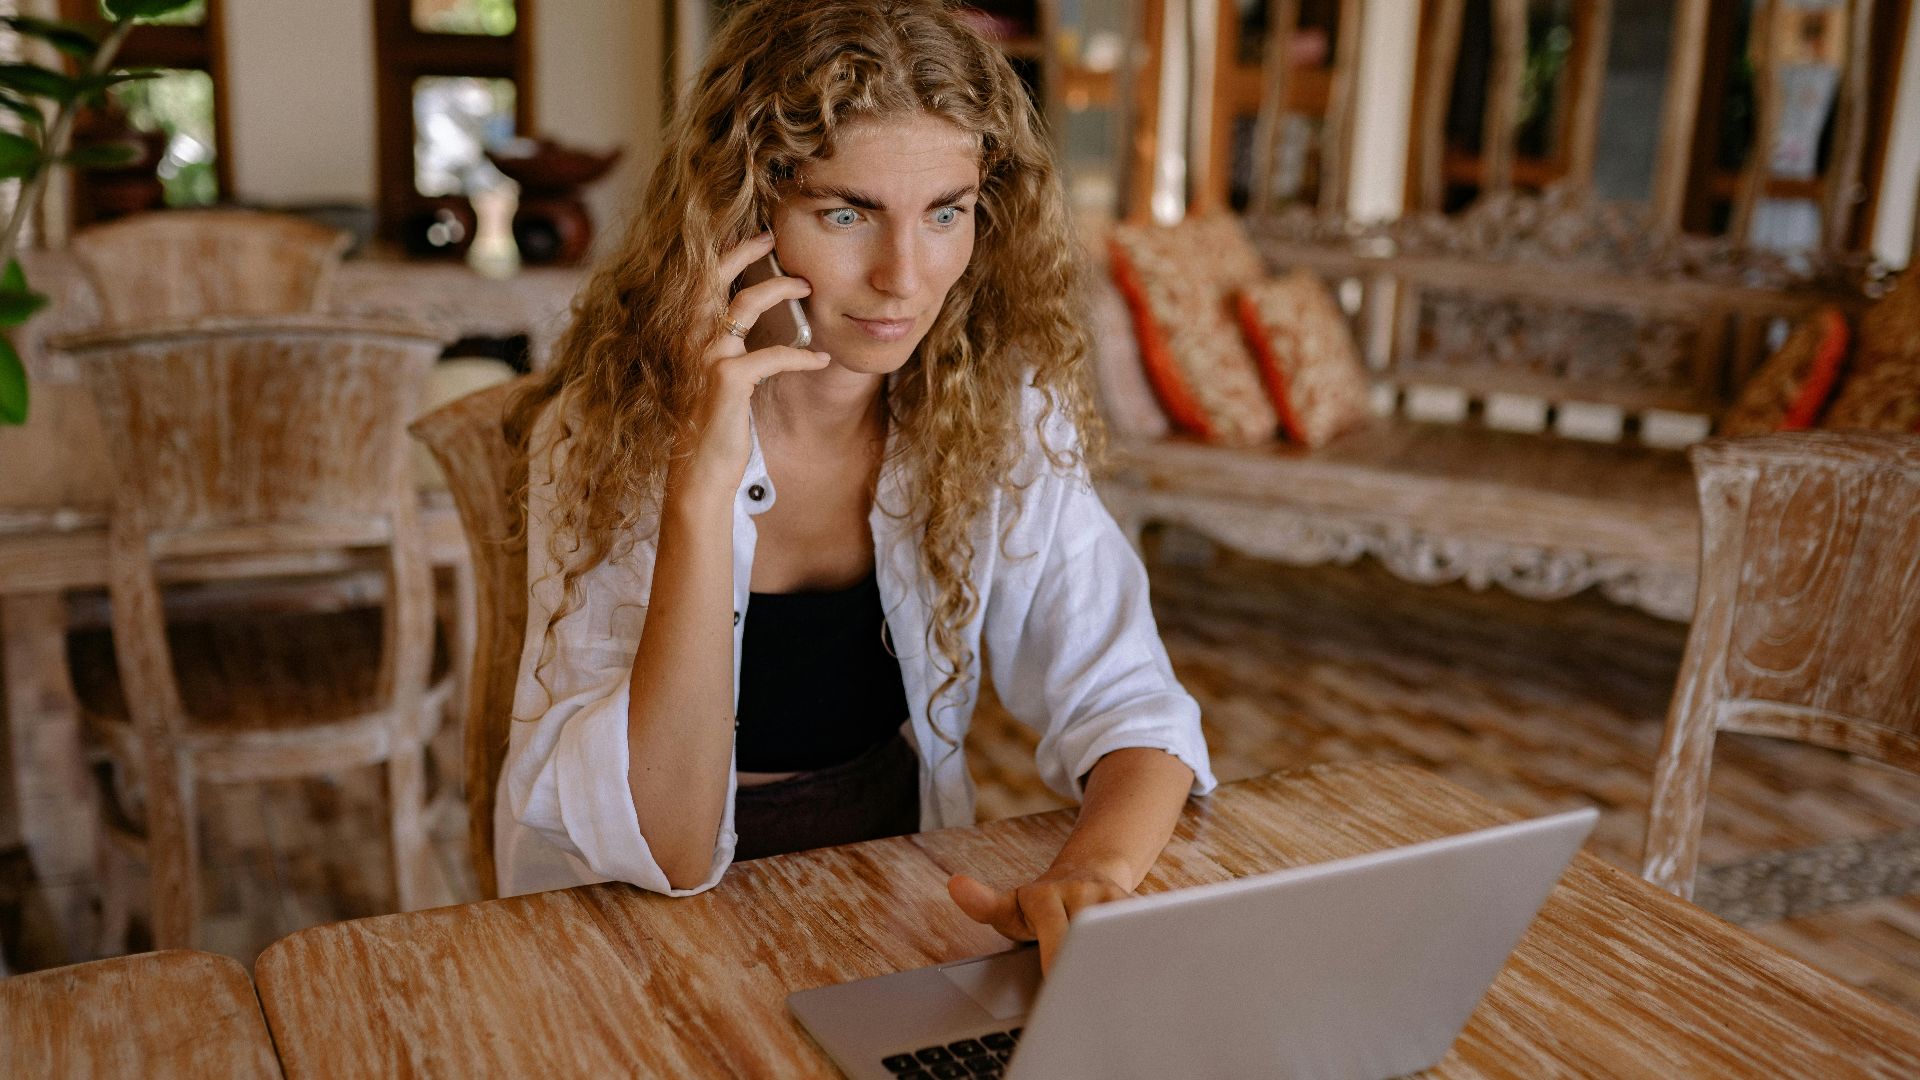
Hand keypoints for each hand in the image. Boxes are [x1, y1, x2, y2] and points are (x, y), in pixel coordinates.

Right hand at [672, 230, 831, 500]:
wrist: (700, 469)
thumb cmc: (713, 423)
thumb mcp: (719, 376)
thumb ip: (730, 346)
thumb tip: (763, 322)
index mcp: (687, 334)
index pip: (702, 279)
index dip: (728, 252)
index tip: (757, 238)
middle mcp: (691, 338)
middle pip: (716, 275)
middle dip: (747, 251)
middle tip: (776, 239)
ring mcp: (707, 356)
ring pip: (746, 303)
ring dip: (782, 290)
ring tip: (808, 288)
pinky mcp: (728, 379)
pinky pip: (774, 354)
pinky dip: (802, 356)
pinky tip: (821, 360)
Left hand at [947, 866, 1133, 973]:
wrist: (1086, 871)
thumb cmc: (1040, 903)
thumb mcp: (1010, 906)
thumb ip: (983, 904)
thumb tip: (956, 885)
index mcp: (1046, 894)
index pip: (1054, 930)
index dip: (1058, 957)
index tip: (1057, 982)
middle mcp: (1082, 890)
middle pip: (1089, 932)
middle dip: (1090, 965)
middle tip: (1087, 997)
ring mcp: (1113, 897)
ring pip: (1121, 930)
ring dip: (1119, 958)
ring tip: (1119, 990)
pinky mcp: (1139, 906)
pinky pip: (1144, 930)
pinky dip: (1143, 953)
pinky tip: (1142, 976)